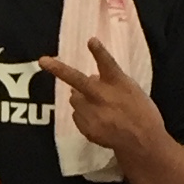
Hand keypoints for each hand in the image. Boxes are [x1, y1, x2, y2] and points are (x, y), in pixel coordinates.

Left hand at [33, 38, 164, 159]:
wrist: (141, 143)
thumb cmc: (141, 112)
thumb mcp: (131, 90)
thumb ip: (111, 81)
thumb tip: (91, 77)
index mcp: (118, 83)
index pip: (107, 63)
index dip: (98, 52)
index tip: (91, 40)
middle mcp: (102, 96)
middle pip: (77, 79)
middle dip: (58, 69)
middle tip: (42, 61)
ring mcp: (92, 113)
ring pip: (74, 98)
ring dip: (81, 98)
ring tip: (98, 107)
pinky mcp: (86, 128)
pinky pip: (77, 115)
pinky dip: (84, 114)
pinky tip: (99, 120)